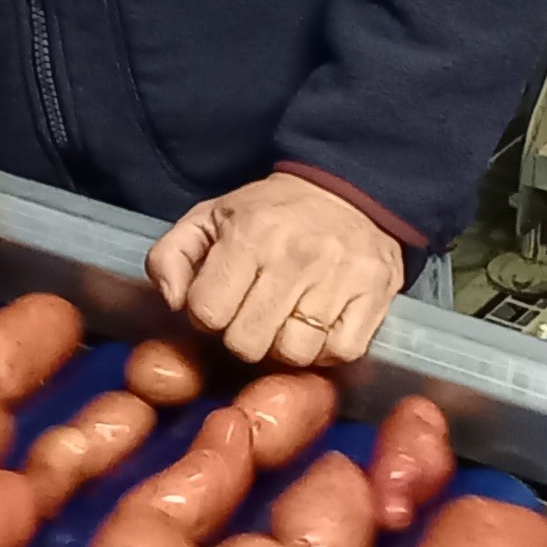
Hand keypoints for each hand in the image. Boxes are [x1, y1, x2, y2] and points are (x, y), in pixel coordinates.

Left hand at [145, 173, 403, 365]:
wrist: (350, 191)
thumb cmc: (272, 213)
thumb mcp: (211, 217)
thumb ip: (171, 255)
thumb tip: (173, 302)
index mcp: (248, 236)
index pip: (207, 313)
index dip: (208, 315)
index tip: (222, 301)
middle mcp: (294, 259)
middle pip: (248, 344)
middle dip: (244, 334)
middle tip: (255, 313)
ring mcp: (338, 280)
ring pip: (295, 355)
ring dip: (287, 345)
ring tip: (289, 319)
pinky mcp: (374, 297)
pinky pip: (340, 353)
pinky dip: (328, 348)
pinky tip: (321, 324)